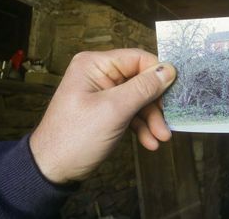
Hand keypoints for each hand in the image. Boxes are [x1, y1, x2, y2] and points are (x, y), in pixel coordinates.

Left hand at [29, 49, 175, 183]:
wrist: (53, 170)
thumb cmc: (75, 137)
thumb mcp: (114, 110)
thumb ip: (143, 88)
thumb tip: (169, 70)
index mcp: (95, 65)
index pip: (137, 59)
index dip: (158, 74)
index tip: (174, 92)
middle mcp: (99, 75)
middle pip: (141, 81)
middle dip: (155, 104)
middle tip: (167, 122)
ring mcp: (103, 94)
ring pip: (138, 99)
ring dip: (151, 119)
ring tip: (160, 138)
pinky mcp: (106, 111)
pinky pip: (131, 112)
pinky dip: (141, 126)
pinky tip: (149, 141)